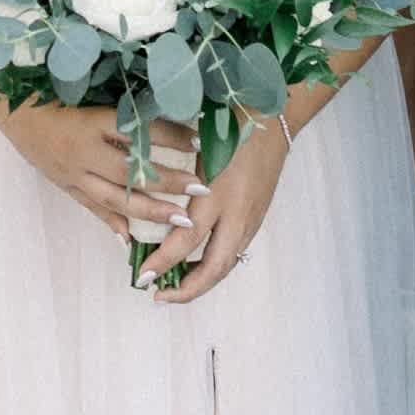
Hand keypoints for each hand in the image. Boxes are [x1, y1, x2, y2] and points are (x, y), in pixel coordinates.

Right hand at [0, 98, 200, 259]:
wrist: (11, 109)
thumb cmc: (54, 93)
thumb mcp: (89, 95)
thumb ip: (124, 107)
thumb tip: (169, 107)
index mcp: (91, 121)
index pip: (139, 131)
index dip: (170, 136)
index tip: (200, 140)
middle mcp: (83, 151)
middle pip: (131, 172)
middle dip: (168, 182)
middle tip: (202, 188)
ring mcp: (73, 173)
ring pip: (116, 197)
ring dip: (151, 210)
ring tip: (181, 220)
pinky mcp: (65, 185)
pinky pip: (92, 208)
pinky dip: (112, 223)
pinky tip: (131, 241)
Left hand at [143, 109, 294, 302]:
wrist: (271, 118)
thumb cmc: (226, 124)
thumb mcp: (196, 150)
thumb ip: (174, 180)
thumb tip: (145, 205)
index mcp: (216, 194)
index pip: (185, 241)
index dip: (163, 263)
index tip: (142, 277)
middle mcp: (236, 213)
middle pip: (214, 268)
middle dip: (186, 290)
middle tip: (159, 296)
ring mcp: (251, 217)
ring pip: (228, 263)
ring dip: (202, 280)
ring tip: (175, 286)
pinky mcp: (257, 216)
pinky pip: (236, 250)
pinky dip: (215, 265)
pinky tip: (198, 263)